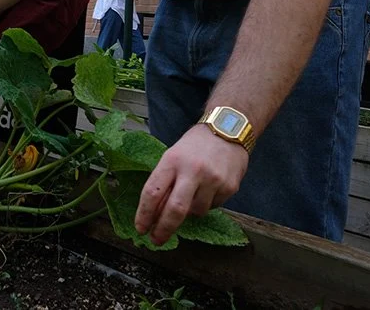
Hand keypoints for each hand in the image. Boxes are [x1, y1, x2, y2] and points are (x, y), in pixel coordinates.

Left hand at [134, 124, 248, 245]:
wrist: (228, 128)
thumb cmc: (194, 145)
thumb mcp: (173, 156)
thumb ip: (165, 182)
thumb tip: (155, 213)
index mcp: (172, 161)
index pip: (153, 192)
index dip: (144, 214)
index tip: (140, 228)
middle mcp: (193, 171)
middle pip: (175, 209)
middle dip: (163, 229)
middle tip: (156, 240)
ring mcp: (213, 180)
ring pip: (195, 212)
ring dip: (189, 212)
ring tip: (191, 195)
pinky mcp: (229, 187)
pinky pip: (213, 207)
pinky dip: (206, 204)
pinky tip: (207, 189)